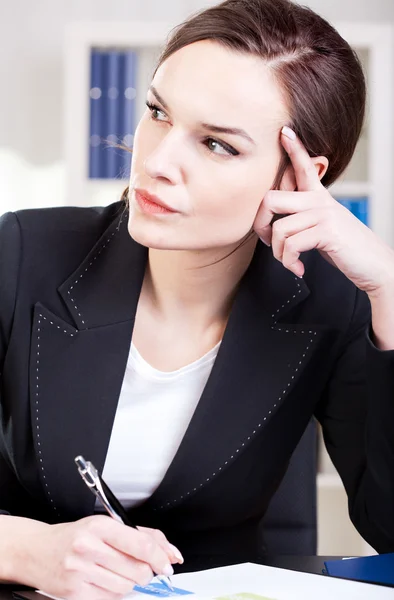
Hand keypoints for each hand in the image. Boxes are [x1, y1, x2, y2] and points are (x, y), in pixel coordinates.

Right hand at [7, 515, 182, 599]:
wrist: (36, 551)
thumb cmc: (73, 537)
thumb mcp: (105, 525)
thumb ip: (140, 535)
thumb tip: (170, 553)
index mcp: (100, 526)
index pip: (140, 544)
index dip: (160, 557)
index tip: (168, 563)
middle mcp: (89, 547)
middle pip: (138, 569)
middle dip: (147, 572)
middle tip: (142, 567)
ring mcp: (81, 571)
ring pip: (127, 586)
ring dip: (130, 582)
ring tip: (116, 571)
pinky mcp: (75, 592)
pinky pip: (111, 598)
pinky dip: (115, 592)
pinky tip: (105, 580)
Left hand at [254, 127, 393, 296]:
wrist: (374, 265)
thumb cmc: (345, 249)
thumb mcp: (323, 227)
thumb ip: (303, 218)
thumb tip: (274, 223)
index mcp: (319, 197)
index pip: (304, 167)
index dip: (293, 149)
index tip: (284, 132)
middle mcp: (320, 201)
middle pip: (271, 200)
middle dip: (260, 226)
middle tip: (268, 243)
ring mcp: (324, 214)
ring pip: (279, 229)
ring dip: (279, 253)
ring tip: (290, 262)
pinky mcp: (327, 231)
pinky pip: (291, 245)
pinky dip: (289, 262)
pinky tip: (298, 268)